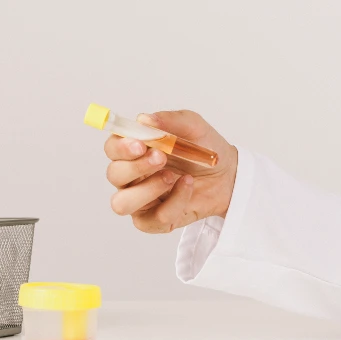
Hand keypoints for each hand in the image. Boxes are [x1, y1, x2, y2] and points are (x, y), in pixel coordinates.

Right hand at [103, 110, 237, 232]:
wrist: (228, 174)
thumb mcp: (193, 126)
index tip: (140, 144)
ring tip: (171, 176)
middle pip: (114, 175)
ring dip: (146, 190)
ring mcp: (141, 200)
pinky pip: (153, 219)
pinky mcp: (155, 220)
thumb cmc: (205, 148)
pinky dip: (173, 203)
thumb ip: (169, 120)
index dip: (120, 147)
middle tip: (161, 157)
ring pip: (122, 203)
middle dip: (135, 167)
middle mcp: (132, 176)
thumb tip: (145, 119)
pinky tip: (187, 187)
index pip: (112, 148)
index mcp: (135, 150)